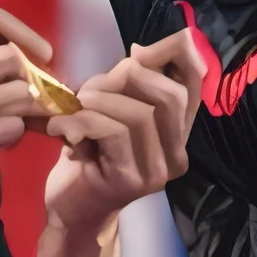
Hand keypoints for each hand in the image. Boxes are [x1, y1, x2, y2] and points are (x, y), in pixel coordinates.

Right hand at [0, 7, 54, 256]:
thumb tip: (1, 65)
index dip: (26, 33)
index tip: (39, 53)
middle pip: (14, 55)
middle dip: (33, 77)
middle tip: (33, 96)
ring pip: (20, 91)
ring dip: (27, 110)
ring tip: (14, 121)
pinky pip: (13, 127)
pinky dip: (16, 136)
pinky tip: (1, 143)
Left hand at [33, 30, 204, 256]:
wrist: (69, 207)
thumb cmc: (88, 154)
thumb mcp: (110, 110)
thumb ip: (128, 84)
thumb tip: (141, 49)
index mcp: (176, 131)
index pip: (195, 85)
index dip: (177, 56)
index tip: (139, 48)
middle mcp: (176, 153)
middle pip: (171, 96)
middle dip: (128, 79)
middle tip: (90, 88)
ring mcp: (157, 171)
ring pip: (140, 114)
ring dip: (98, 101)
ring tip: (72, 110)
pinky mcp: (130, 180)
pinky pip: (113, 133)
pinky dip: (82, 121)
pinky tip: (61, 130)